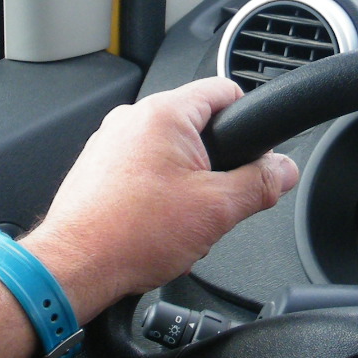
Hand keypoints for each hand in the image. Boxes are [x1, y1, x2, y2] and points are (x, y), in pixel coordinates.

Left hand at [24, 79, 297, 317]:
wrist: (74, 267)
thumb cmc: (130, 235)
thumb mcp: (216, 210)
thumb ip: (260, 184)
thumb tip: (283, 170)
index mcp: (164, 114)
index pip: (224, 90)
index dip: (250, 119)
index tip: (258, 149)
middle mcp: (132, 119)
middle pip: (197, 126)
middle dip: (215, 163)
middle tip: (216, 200)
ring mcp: (110, 142)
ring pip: (170, 152)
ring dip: (186, 182)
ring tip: (179, 220)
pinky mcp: (97, 168)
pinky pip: (143, 169)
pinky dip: (157, 192)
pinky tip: (155, 225)